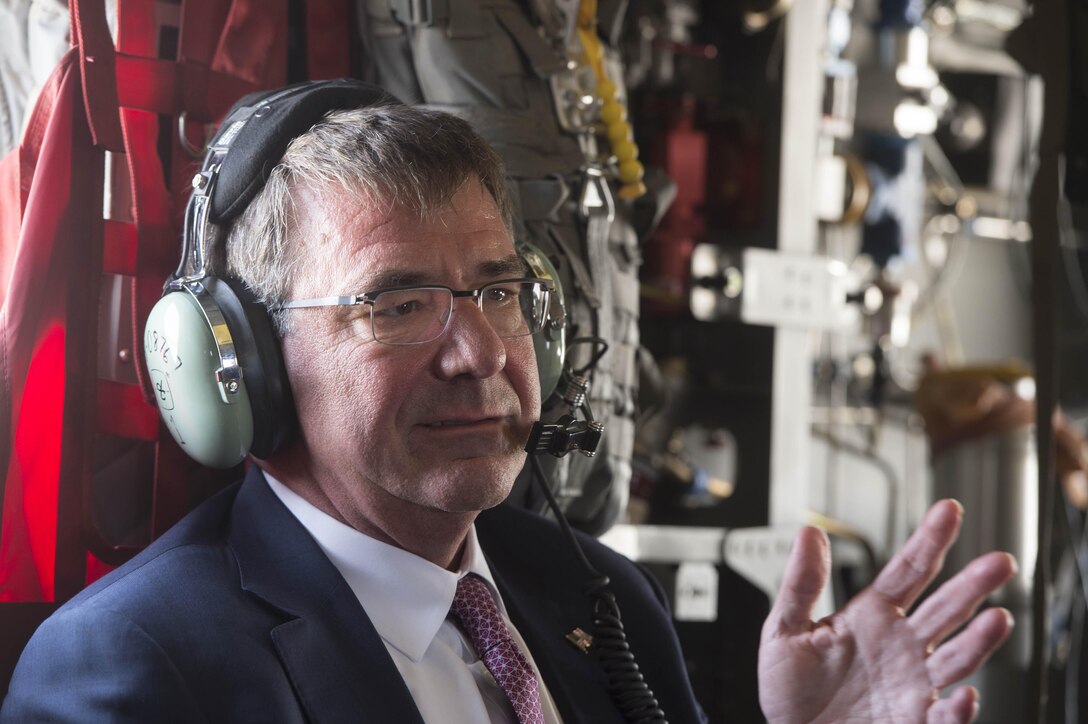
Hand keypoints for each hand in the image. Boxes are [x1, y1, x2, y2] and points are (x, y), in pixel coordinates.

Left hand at [758, 500, 1016, 722]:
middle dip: (973, 584)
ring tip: (998, 618)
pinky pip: (944, 715)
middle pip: (944, 607)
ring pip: (956, 656)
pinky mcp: (917, 721)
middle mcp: (900, 645)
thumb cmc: (791, 691)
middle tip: (999, 561)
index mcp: (871, 615)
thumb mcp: (784, 631)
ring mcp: (913, 682)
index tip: (949, 510)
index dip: (929, 539)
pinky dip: (957, 708)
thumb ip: (801, 583)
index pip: (908, 569)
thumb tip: (809, 533)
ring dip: (979, 639)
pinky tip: (964, 695)